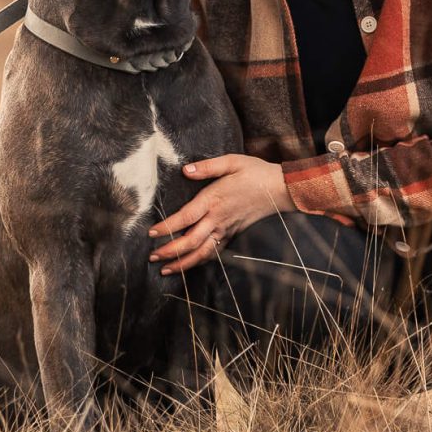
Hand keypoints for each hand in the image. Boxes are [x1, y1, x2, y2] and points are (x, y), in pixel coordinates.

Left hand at [148, 154, 290, 274]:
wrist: (280, 189)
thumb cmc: (255, 173)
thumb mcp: (232, 161)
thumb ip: (207, 167)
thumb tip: (186, 170)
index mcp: (214, 200)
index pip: (186, 217)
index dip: (168, 227)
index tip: (152, 233)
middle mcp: (218, 218)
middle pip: (190, 241)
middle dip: (170, 252)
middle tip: (152, 257)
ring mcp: (226, 229)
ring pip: (202, 253)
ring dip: (183, 263)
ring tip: (166, 269)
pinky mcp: (232, 235)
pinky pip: (215, 253)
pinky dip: (200, 262)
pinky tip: (189, 265)